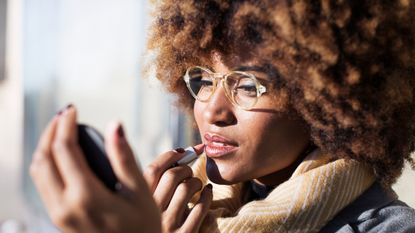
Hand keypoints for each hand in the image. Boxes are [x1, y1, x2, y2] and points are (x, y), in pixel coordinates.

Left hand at [30, 105, 160, 232]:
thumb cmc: (143, 227)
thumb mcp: (140, 191)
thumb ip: (124, 157)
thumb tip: (115, 125)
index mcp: (86, 196)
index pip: (64, 149)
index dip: (66, 124)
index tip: (73, 109)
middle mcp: (65, 206)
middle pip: (43, 158)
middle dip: (51, 131)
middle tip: (65, 115)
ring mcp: (59, 215)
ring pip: (38, 172)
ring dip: (46, 147)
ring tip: (62, 131)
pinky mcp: (59, 220)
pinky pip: (43, 185)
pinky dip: (47, 164)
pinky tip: (64, 157)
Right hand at [144, 145, 211, 232]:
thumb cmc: (156, 224)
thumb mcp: (148, 205)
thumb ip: (154, 185)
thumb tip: (180, 154)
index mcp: (137, 202)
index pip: (152, 169)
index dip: (170, 155)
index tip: (182, 150)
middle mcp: (150, 213)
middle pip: (172, 176)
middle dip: (186, 167)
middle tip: (189, 170)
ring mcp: (167, 225)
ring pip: (187, 188)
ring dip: (197, 181)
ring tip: (197, 184)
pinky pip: (201, 207)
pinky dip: (208, 196)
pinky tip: (208, 193)